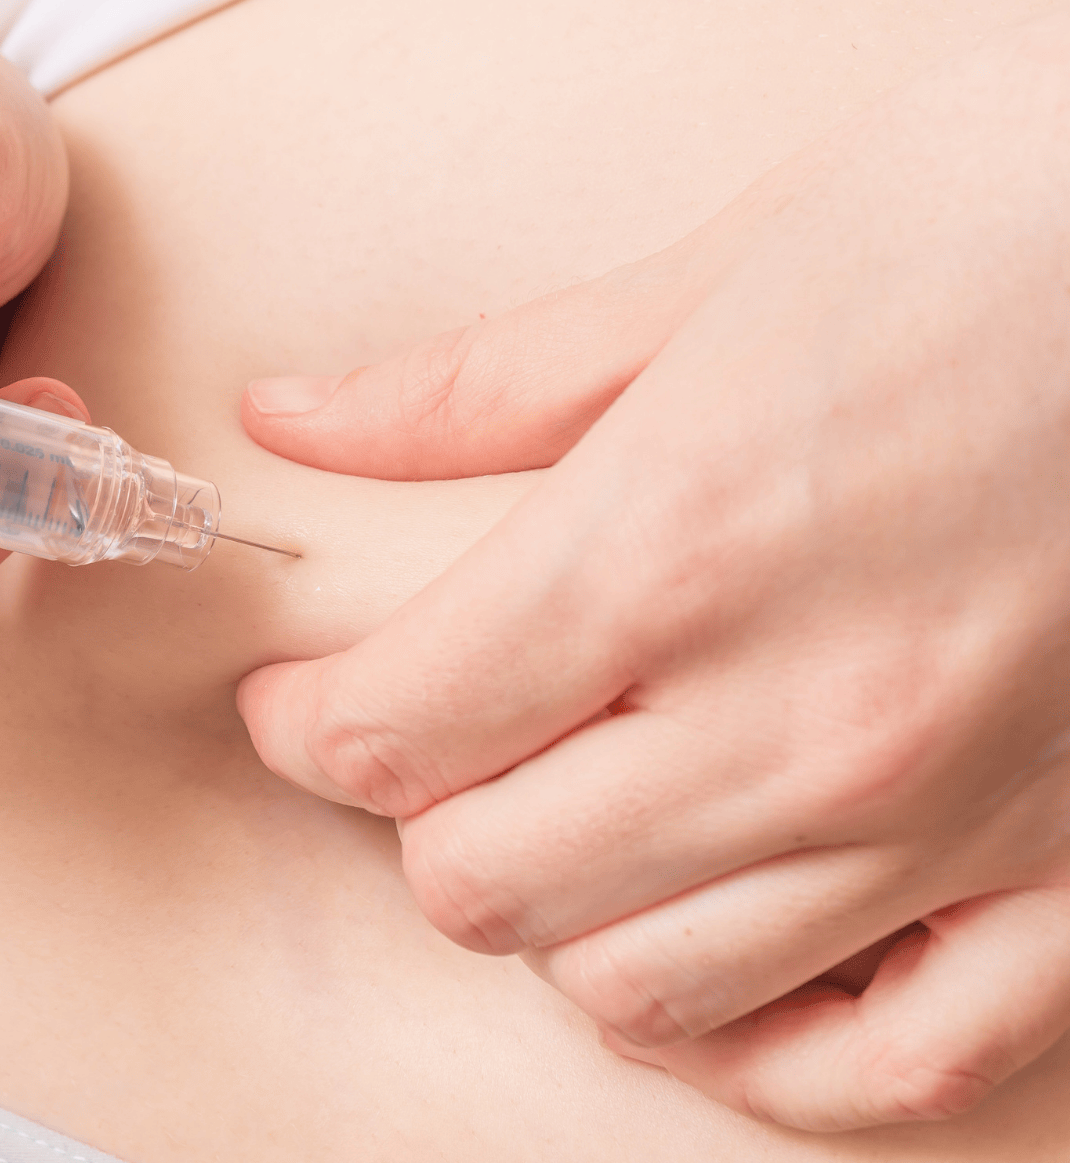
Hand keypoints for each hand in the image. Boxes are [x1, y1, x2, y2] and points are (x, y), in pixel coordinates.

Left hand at [236, 15, 1069, 1128]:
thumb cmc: (1001, 217)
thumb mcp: (714, 271)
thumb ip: (473, 388)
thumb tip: (290, 418)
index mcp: (671, 549)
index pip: (392, 730)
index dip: (304, 724)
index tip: (301, 697)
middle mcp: (794, 720)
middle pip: (483, 884)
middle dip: (416, 817)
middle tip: (430, 741)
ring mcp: (939, 824)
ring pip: (644, 992)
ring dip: (563, 921)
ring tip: (569, 823)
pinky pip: (886, 1071)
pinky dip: (769, 1053)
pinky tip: (728, 968)